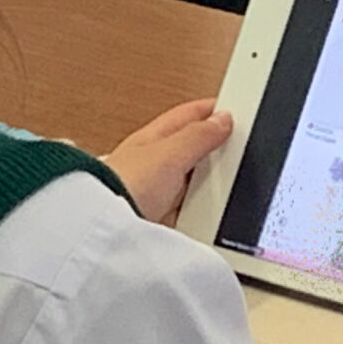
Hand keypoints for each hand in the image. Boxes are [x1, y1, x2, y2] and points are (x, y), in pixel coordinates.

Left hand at [105, 98, 232, 224]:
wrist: (102, 233)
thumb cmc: (121, 187)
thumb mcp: (168, 155)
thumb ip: (197, 136)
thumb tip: (223, 119)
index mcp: (152, 139)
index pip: (188, 115)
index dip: (212, 110)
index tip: (237, 110)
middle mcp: (151, 164)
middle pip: (191, 150)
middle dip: (214, 149)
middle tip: (240, 150)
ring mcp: (154, 194)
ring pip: (191, 182)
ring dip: (207, 185)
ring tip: (228, 186)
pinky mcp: (158, 221)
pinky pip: (187, 211)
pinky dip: (199, 212)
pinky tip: (210, 215)